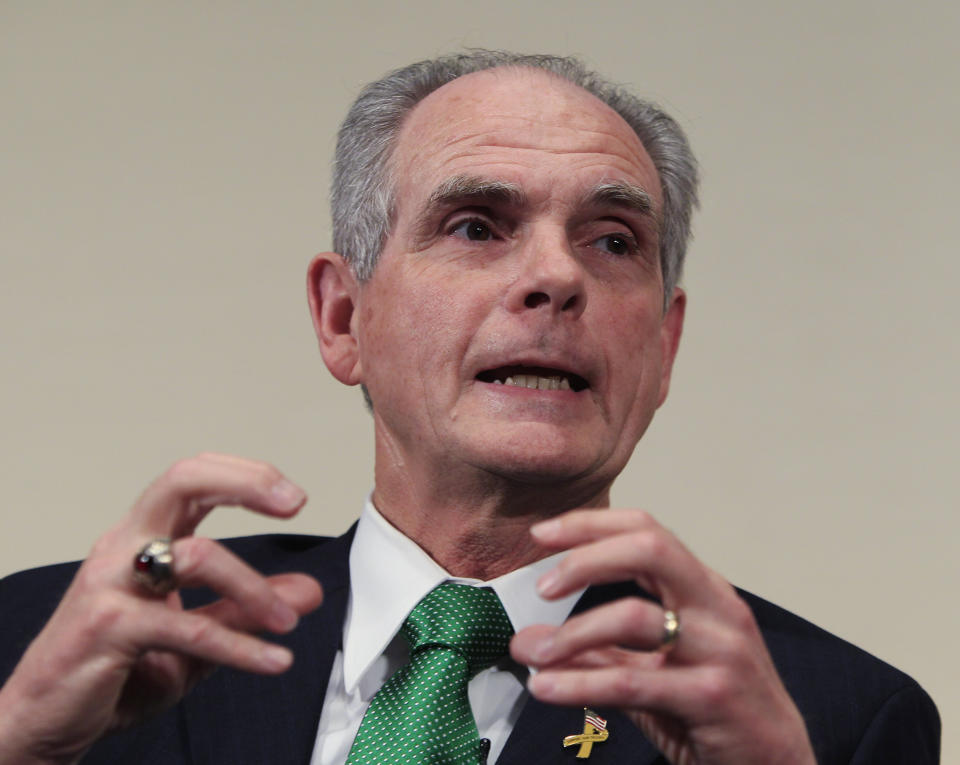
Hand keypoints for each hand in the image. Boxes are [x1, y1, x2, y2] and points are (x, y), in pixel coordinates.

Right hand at [0, 453, 322, 764]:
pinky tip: (272, 660)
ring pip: (194, 556)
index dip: (246, 476)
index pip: (193, 479)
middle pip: (181, 482)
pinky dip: (237, 645)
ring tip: (287, 621)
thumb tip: (306, 593)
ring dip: (253, 588)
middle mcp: (124, 547)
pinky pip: (186, 628)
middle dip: (245, 482)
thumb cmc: (112, 669)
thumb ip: (246, 610)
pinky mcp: (106, 628)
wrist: (44, 720)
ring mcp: (110, 583)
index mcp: (143, 537)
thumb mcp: (195, 637)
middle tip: (294, 503)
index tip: (293, 498)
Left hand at [511, 509, 814, 764]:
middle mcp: (717, 607)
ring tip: (533, 652)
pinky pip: (633, 682)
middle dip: (586, 559)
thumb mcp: (653, 671)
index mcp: (703, 589)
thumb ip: (595, 652)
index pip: (646, 531)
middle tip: (542, 586)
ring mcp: (720, 649)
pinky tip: (546, 688)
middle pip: (649, 549)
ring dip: (573, 632)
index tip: (541, 534)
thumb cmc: (715, 710)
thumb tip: (527, 640)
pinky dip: (580, 683)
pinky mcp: (713, 697)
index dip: (591, 525)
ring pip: (636, 616)